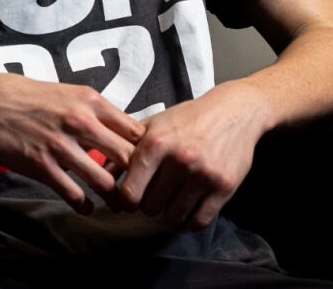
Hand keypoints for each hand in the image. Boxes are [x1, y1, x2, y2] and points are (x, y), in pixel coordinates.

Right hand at [0, 72, 144, 214]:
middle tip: (137, 192)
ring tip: (115, 203)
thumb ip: (91, 111)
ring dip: (113, 197)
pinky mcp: (41, 165)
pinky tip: (85, 206)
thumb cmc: (23, 95)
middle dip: (137, 179)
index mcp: (90, 100)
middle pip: (128, 157)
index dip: (144, 151)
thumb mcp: (65, 92)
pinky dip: (84, 205)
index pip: (135, 130)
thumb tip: (116, 130)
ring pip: (105, 181)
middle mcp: (81, 120)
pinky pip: (74, 194)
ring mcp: (61, 144)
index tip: (144, 164)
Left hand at [113, 81, 266, 229]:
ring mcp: (203, 175)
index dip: (126, 200)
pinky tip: (189, 208)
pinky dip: (190, 221)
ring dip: (170, 213)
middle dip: (150, 204)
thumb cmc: (188, 118)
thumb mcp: (153, 125)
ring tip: (173, 199)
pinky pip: (199, 222)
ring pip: (173, 217)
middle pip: (150, 207)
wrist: (235, 110)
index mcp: (156, 143)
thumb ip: (124, 148)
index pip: (129, 192)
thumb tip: (96, 169)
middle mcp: (179, 160)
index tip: (131, 197)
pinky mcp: (224, 187)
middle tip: (156, 194)